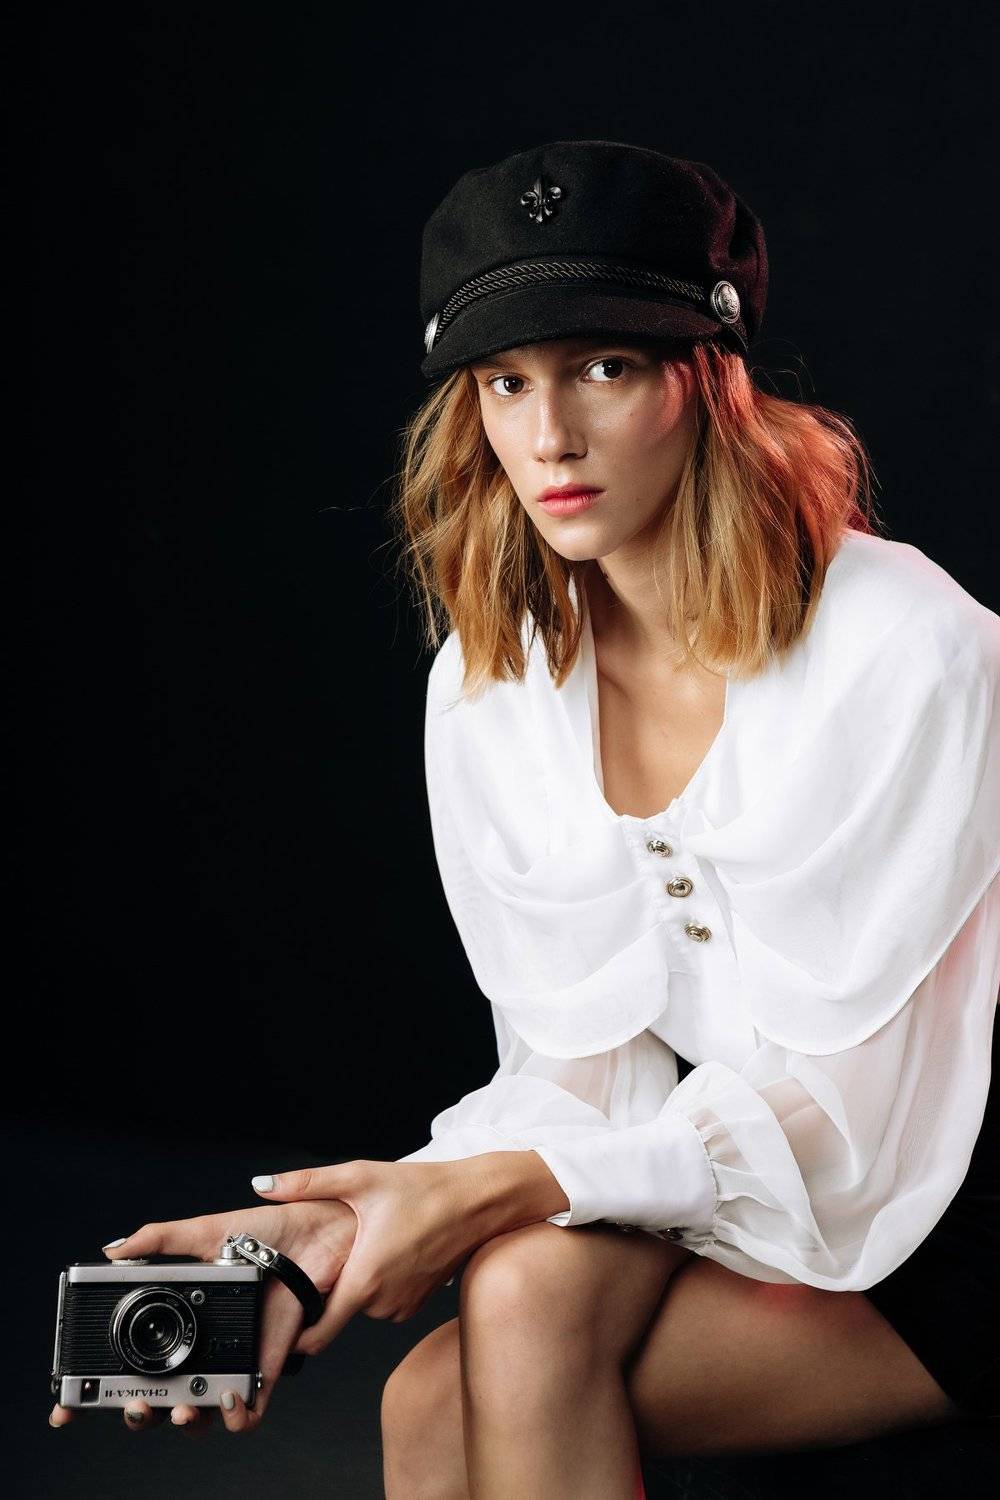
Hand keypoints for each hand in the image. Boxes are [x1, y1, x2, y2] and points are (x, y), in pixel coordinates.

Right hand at [48, 1196, 357, 1434]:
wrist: (322, 1232)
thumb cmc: (269, 1229)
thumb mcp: (207, 1230)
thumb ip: (160, 1239)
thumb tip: (113, 1249)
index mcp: (182, 1315)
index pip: (129, 1360)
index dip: (96, 1388)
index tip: (67, 1408)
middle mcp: (204, 1343)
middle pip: (157, 1396)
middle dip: (136, 1413)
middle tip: (133, 1404)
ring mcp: (234, 1358)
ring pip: (197, 1410)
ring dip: (180, 1420)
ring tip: (178, 1407)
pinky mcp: (269, 1367)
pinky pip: (249, 1410)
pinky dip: (235, 1417)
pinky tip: (223, 1400)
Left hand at [251, 1157, 487, 1349]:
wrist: (477, 1202)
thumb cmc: (422, 1189)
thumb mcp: (360, 1178)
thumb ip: (306, 1183)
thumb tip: (261, 1185)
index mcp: (363, 1281)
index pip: (317, 1335)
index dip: (295, 1334)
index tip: (279, 1323)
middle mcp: (382, 1304)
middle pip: (337, 1309)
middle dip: (330, 1286)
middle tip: (333, 1251)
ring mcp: (403, 1307)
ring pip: (362, 1303)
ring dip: (358, 1281)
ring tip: (368, 1241)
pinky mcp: (417, 1304)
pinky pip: (385, 1300)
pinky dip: (381, 1282)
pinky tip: (390, 1248)